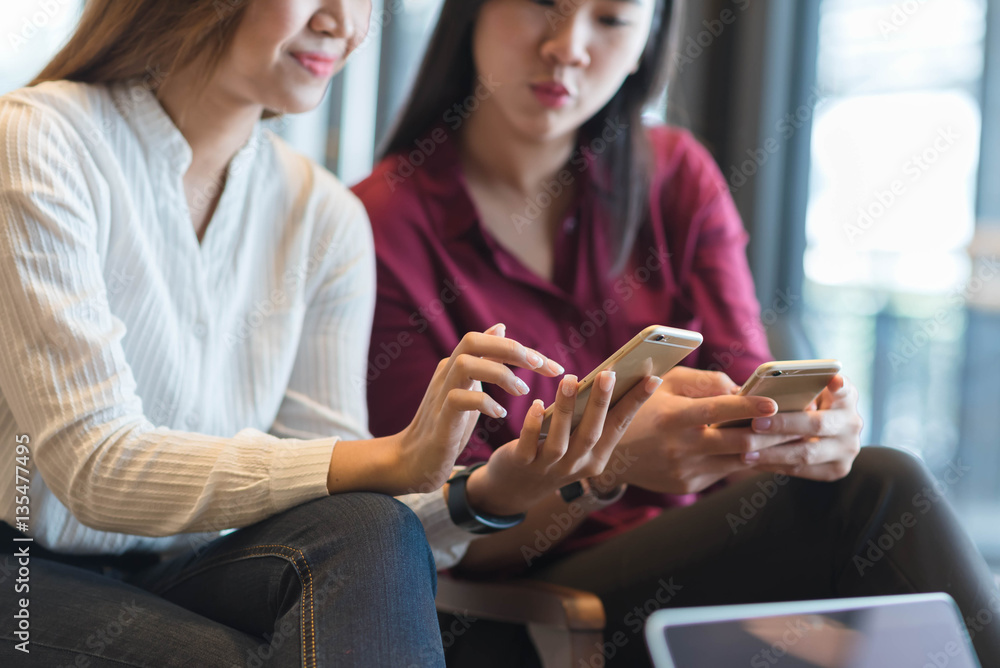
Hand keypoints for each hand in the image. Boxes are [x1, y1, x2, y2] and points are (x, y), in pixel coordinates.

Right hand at [392, 324, 562, 492]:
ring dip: (499, 374)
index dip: (524, 349)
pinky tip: (500, 414)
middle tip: (540, 366)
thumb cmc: (448, 425)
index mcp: (457, 364)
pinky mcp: (440, 418)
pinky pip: (459, 399)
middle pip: (474, 340)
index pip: (490, 340)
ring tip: (522, 392)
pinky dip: (484, 402)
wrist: (414, 459)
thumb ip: (485, 360)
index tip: (554, 366)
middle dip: (512, 349)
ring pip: (465, 363)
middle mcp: (447, 372)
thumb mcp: (470, 388)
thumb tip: (500, 327)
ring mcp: (440, 393)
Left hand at [463, 371, 660, 515]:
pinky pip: (529, 444)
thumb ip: (590, 416)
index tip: (652, 378)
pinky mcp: (523, 464)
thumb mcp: (577, 441)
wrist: (516, 488)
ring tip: (570, 379)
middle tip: (609, 373)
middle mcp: (576, 466)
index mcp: (596, 457)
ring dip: (566, 409)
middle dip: (601, 403)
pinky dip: (533, 424)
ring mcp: (549, 467)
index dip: (635, 403)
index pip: (619, 426)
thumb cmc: (553, 453)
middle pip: (592, 433)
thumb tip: (607, 377)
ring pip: (561, 440)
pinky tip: (537, 404)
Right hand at [597, 367, 798, 494]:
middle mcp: (682, 446)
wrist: (610, 454)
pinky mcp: (689, 484)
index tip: (775, 401)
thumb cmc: (640, 407)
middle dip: (774, 432)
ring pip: (739, 460)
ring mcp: (687, 470)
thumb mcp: (663, 383)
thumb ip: (703, 381)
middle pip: (740, 442)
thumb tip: (741, 388)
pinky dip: (744, 458)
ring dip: (767, 448)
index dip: (748, 406)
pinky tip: (760, 447)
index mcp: (674, 417)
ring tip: (792, 437)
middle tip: (801, 423)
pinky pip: (725, 470)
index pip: (718, 410)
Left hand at [741, 374, 862, 480]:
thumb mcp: (804, 393)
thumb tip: (745, 392)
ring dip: (773, 453)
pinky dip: (775, 465)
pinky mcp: (837, 469)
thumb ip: (789, 390)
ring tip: (746, 453)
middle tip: (755, 424)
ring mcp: (847, 449)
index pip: (845, 389)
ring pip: (807, 453)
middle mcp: (852, 423)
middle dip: (783, 424)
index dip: (839, 385)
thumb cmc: (802, 405)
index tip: (832, 380)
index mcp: (846, 398)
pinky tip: (754, 462)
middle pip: (817, 425)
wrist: (822, 437)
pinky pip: (802, 470)